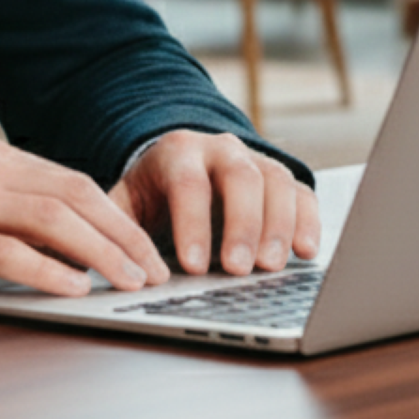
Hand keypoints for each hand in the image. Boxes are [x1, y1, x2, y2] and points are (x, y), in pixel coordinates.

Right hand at [0, 138, 170, 296]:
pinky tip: (73, 288)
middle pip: (71, 195)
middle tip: (154, 270)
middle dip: (122, 234)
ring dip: (99, 252)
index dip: (116, 215)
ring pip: (48, 219)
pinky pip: (5, 251)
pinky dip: (46, 269)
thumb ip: (4, 209)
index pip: (70, 181)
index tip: (147, 248)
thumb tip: (64, 243)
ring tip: (129, 281)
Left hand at [110, 130, 320, 276]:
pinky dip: (308, 222)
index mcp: (178, 151)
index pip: (188, 183)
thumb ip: (118, 225)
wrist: (181, 164)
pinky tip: (305, 253)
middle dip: (242, 224)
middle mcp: (221, 149)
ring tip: (271, 268)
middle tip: (240, 269)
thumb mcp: (127, 201)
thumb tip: (110, 264)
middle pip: (240, 177)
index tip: (193, 267)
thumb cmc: (153, 193)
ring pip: (276, 183)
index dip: (192, 224)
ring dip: (277, 227)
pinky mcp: (283, 180)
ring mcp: (256, 161)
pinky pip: (303, 194)